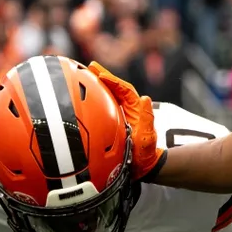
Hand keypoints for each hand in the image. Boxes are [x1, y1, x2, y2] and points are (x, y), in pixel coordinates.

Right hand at [87, 62, 165, 180]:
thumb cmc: (146, 152)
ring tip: (86, 74)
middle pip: (115, 88)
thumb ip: (148, 118)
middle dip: (104, 76)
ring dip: (98, 84)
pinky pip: (103, 106)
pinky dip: (95, 99)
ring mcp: (119, 114)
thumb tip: (145, 98)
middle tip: (91, 66)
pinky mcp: (113, 121)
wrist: (142, 166)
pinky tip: (84, 96)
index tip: (100, 75)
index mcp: (136, 108)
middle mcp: (127, 108)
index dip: (113, 81)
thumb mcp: (148, 135)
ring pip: (108, 95)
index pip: (124, 89)